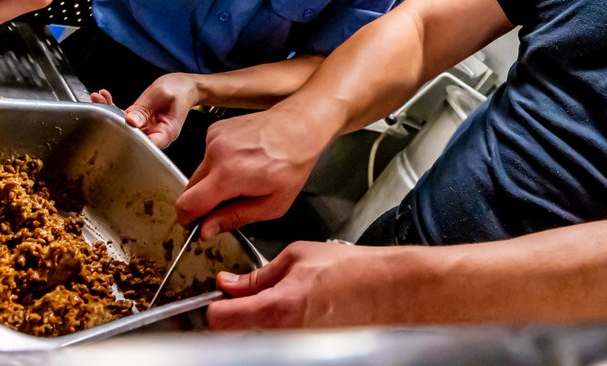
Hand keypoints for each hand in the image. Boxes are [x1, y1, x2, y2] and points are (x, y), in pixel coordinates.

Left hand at [109, 73, 204, 148]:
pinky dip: (113, 107)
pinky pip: (124, 118)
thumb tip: (130, 121)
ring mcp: (146, 128)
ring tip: (98, 97)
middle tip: (100, 105)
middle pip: (131, 135)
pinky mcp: (140, 121)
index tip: (117, 127)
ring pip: (123, 125)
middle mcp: (155, 134)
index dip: (130, 138)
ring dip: (108, 111)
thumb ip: (145, 109)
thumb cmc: (180, 89)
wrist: (185, 85)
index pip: (146, 144)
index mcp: (166, 133)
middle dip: (112, 121)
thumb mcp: (162, 95)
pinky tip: (104, 97)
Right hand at [174, 107, 330, 235]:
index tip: (197, 225)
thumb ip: (235, 218)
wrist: (300, 125)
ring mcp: (214, 138)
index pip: (187, 204)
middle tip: (228, 203)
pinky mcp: (215, 129)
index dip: (188, 219)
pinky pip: (207, 156)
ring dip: (213, 181)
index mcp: (228, 175)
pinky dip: (219, 164)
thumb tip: (207, 229)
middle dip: (203, 202)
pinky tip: (241, 161)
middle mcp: (216, 153)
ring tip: (242, 178)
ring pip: (199, 172)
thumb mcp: (272, 204)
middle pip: (190, 189)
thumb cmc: (293, 163)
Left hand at [209, 241, 403, 329]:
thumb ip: (259, 275)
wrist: (390, 290)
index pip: (220, 320)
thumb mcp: (298, 256)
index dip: (216, 305)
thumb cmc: (354, 271)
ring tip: (287, 301)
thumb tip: (231, 283)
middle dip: (239, 313)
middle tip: (252, 295)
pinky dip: (283, 328)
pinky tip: (302, 311)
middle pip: (237, 333)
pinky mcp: (311, 350)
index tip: (221, 298)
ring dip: (262, 320)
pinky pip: (282, 341)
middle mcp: (285, 335)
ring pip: (259, 338)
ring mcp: (298, 347)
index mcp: (278, 307)